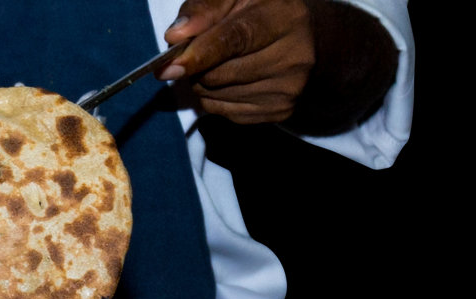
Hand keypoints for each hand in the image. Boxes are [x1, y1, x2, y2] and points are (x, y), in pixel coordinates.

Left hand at [162, 0, 315, 123]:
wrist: (305, 39)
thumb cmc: (261, 12)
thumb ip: (204, 9)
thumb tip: (175, 36)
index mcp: (285, 18)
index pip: (236, 39)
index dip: (201, 53)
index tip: (171, 66)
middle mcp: (294, 55)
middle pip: (219, 73)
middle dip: (197, 65)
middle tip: (201, 50)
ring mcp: (288, 88)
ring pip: (216, 96)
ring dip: (203, 82)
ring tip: (220, 62)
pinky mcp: (279, 111)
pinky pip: (223, 112)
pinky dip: (214, 97)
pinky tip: (230, 80)